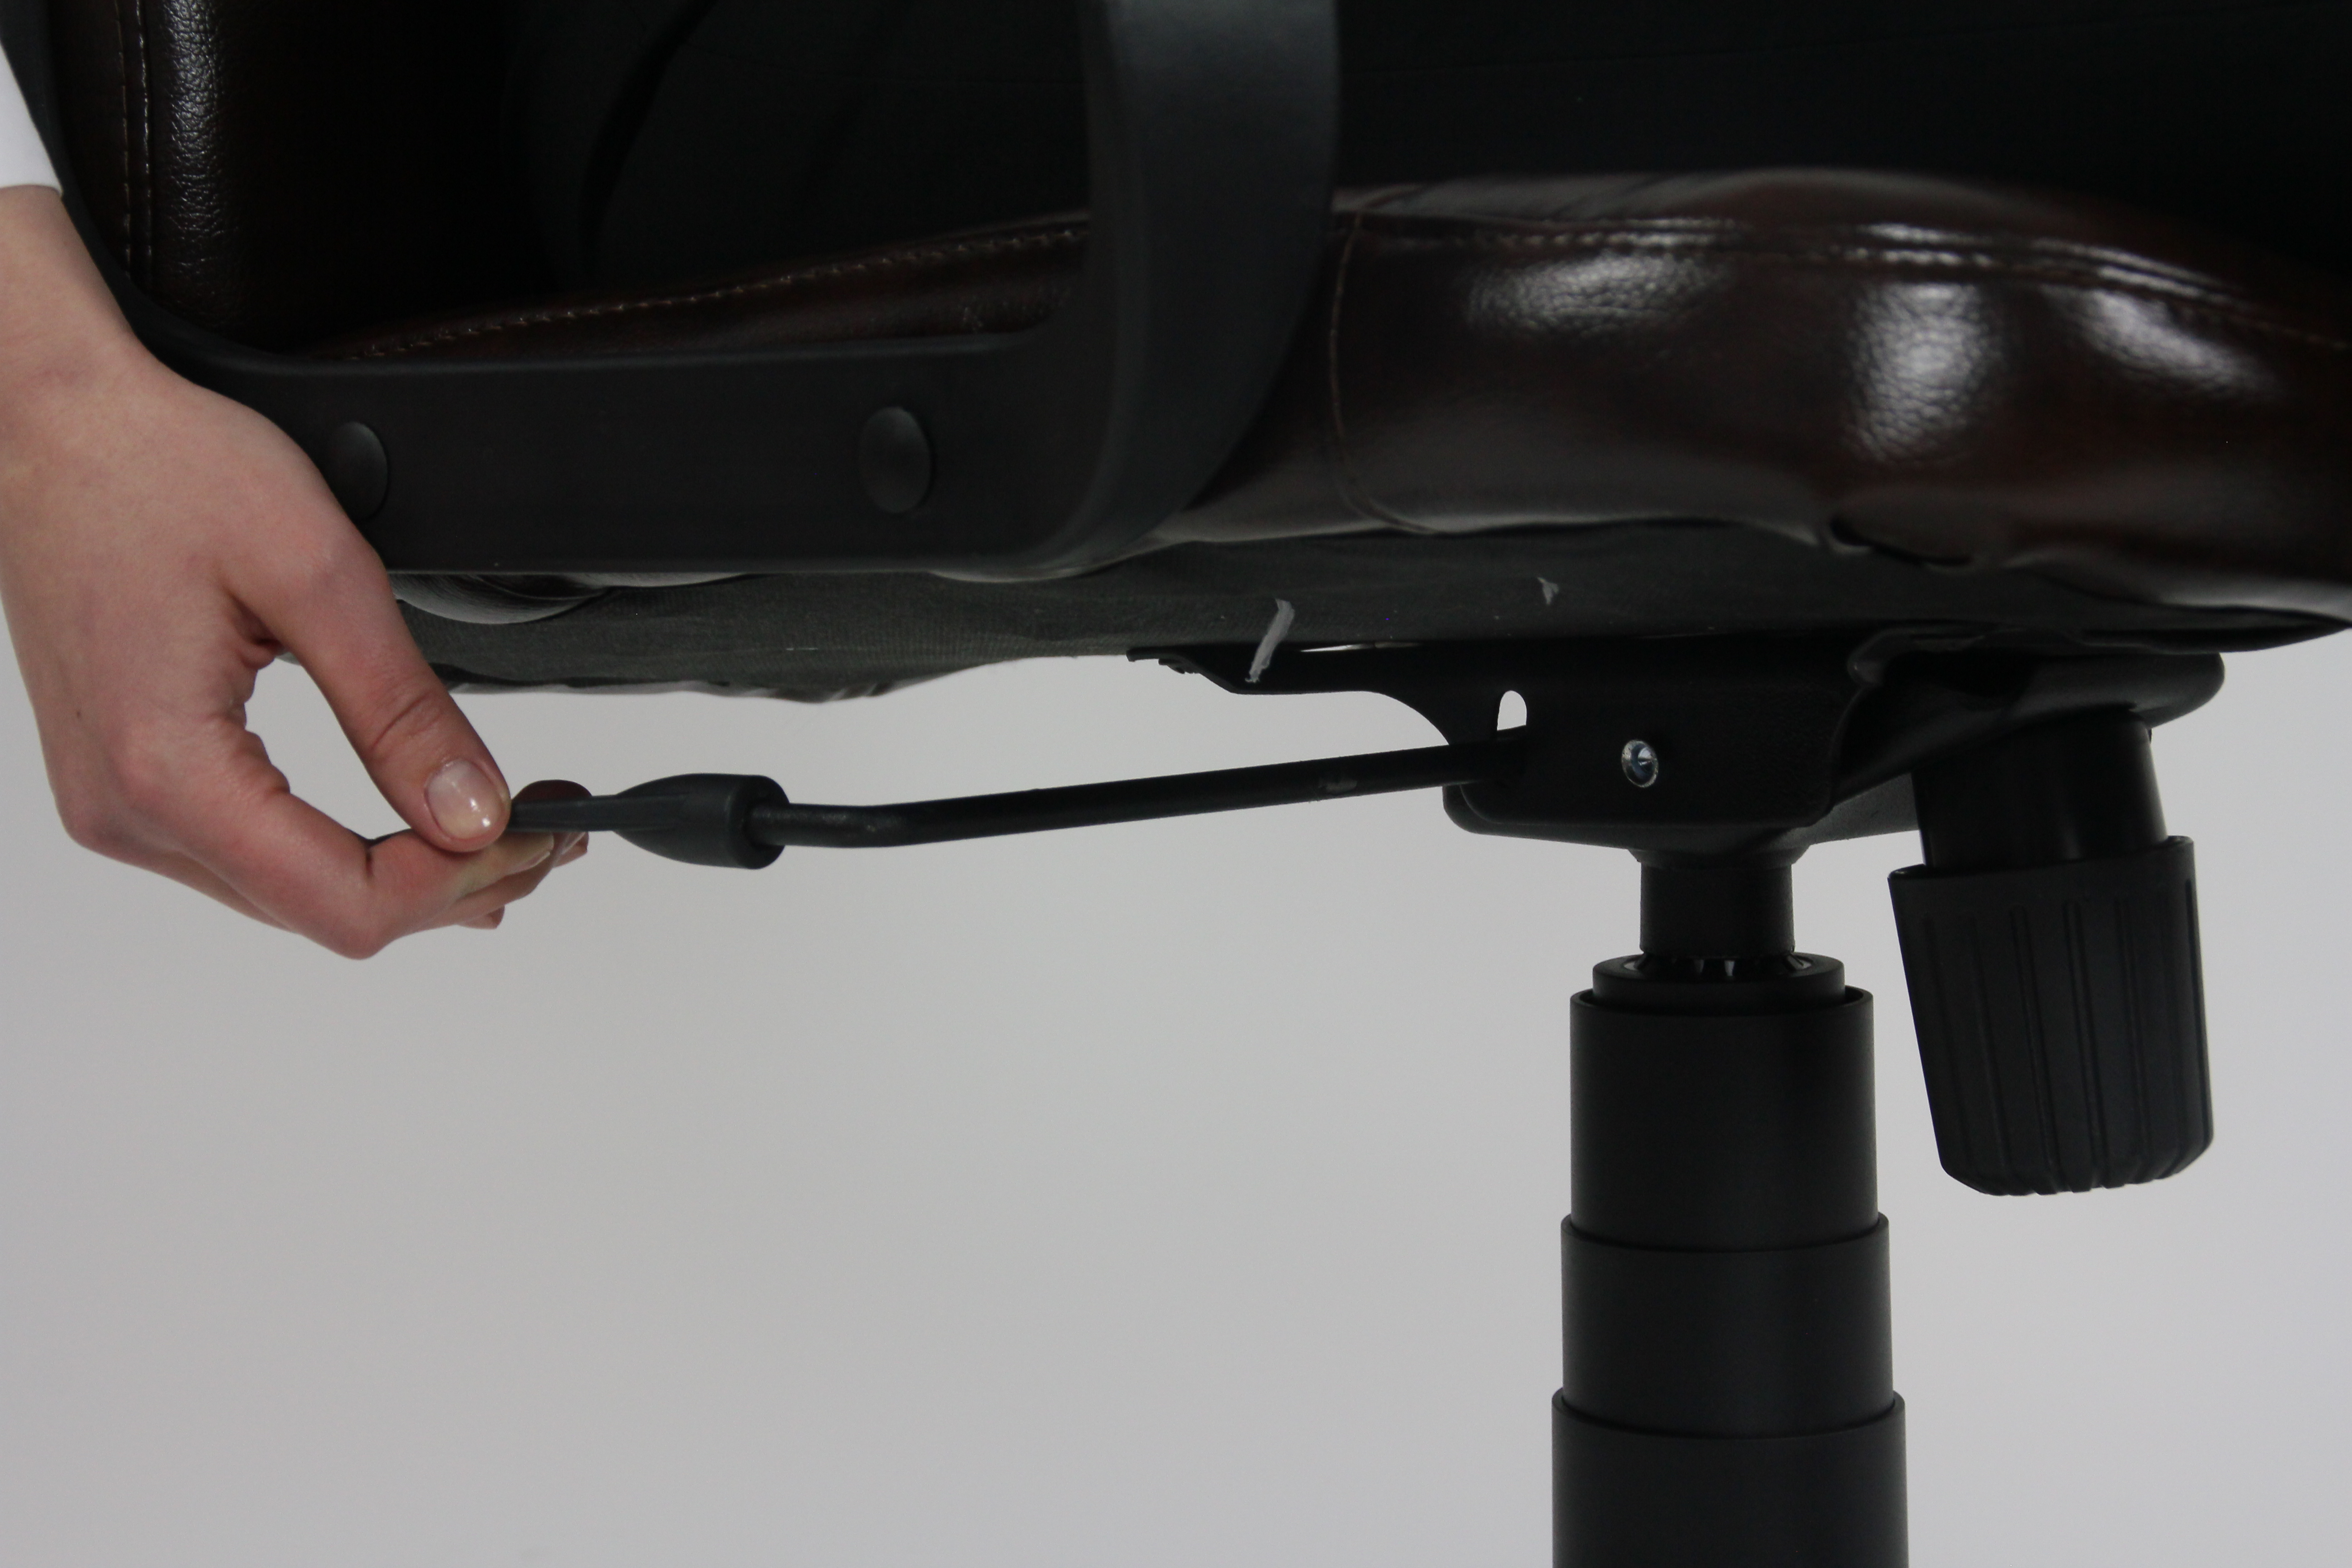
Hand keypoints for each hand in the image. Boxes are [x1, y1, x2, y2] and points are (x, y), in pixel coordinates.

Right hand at [0, 187, 582, 954]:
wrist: (50, 426)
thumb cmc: (155, 469)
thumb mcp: (316, 575)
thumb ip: (401, 711)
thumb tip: (474, 814)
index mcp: (166, 771)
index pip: (346, 905)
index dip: (460, 880)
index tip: (536, 834)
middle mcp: (127, 813)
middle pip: (325, 914)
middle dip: (450, 883)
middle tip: (549, 835)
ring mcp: (118, 806)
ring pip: (293, 897)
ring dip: (405, 876)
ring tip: (500, 827)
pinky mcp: (125, 783)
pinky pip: (254, 858)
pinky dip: (345, 849)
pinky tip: (409, 821)